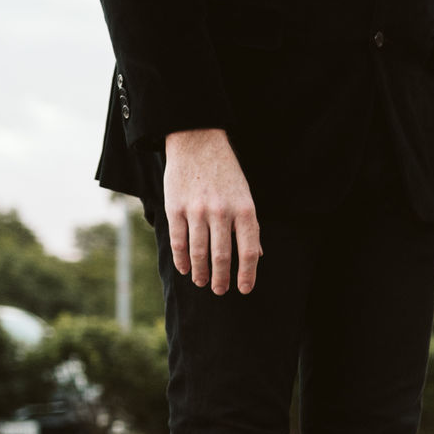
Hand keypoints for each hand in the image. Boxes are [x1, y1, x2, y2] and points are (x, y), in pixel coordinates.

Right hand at [163, 129, 260, 294]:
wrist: (197, 143)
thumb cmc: (226, 174)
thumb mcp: (246, 197)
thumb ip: (250, 226)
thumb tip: (258, 255)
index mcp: (245, 211)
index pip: (249, 252)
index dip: (247, 274)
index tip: (244, 290)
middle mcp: (222, 213)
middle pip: (222, 256)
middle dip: (222, 278)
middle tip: (221, 291)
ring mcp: (197, 211)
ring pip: (199, 252)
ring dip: (201, 272)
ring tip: (202, 282)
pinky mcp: (175, 208)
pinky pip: (179, 240)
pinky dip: (182, 258)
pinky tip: (185, 268)